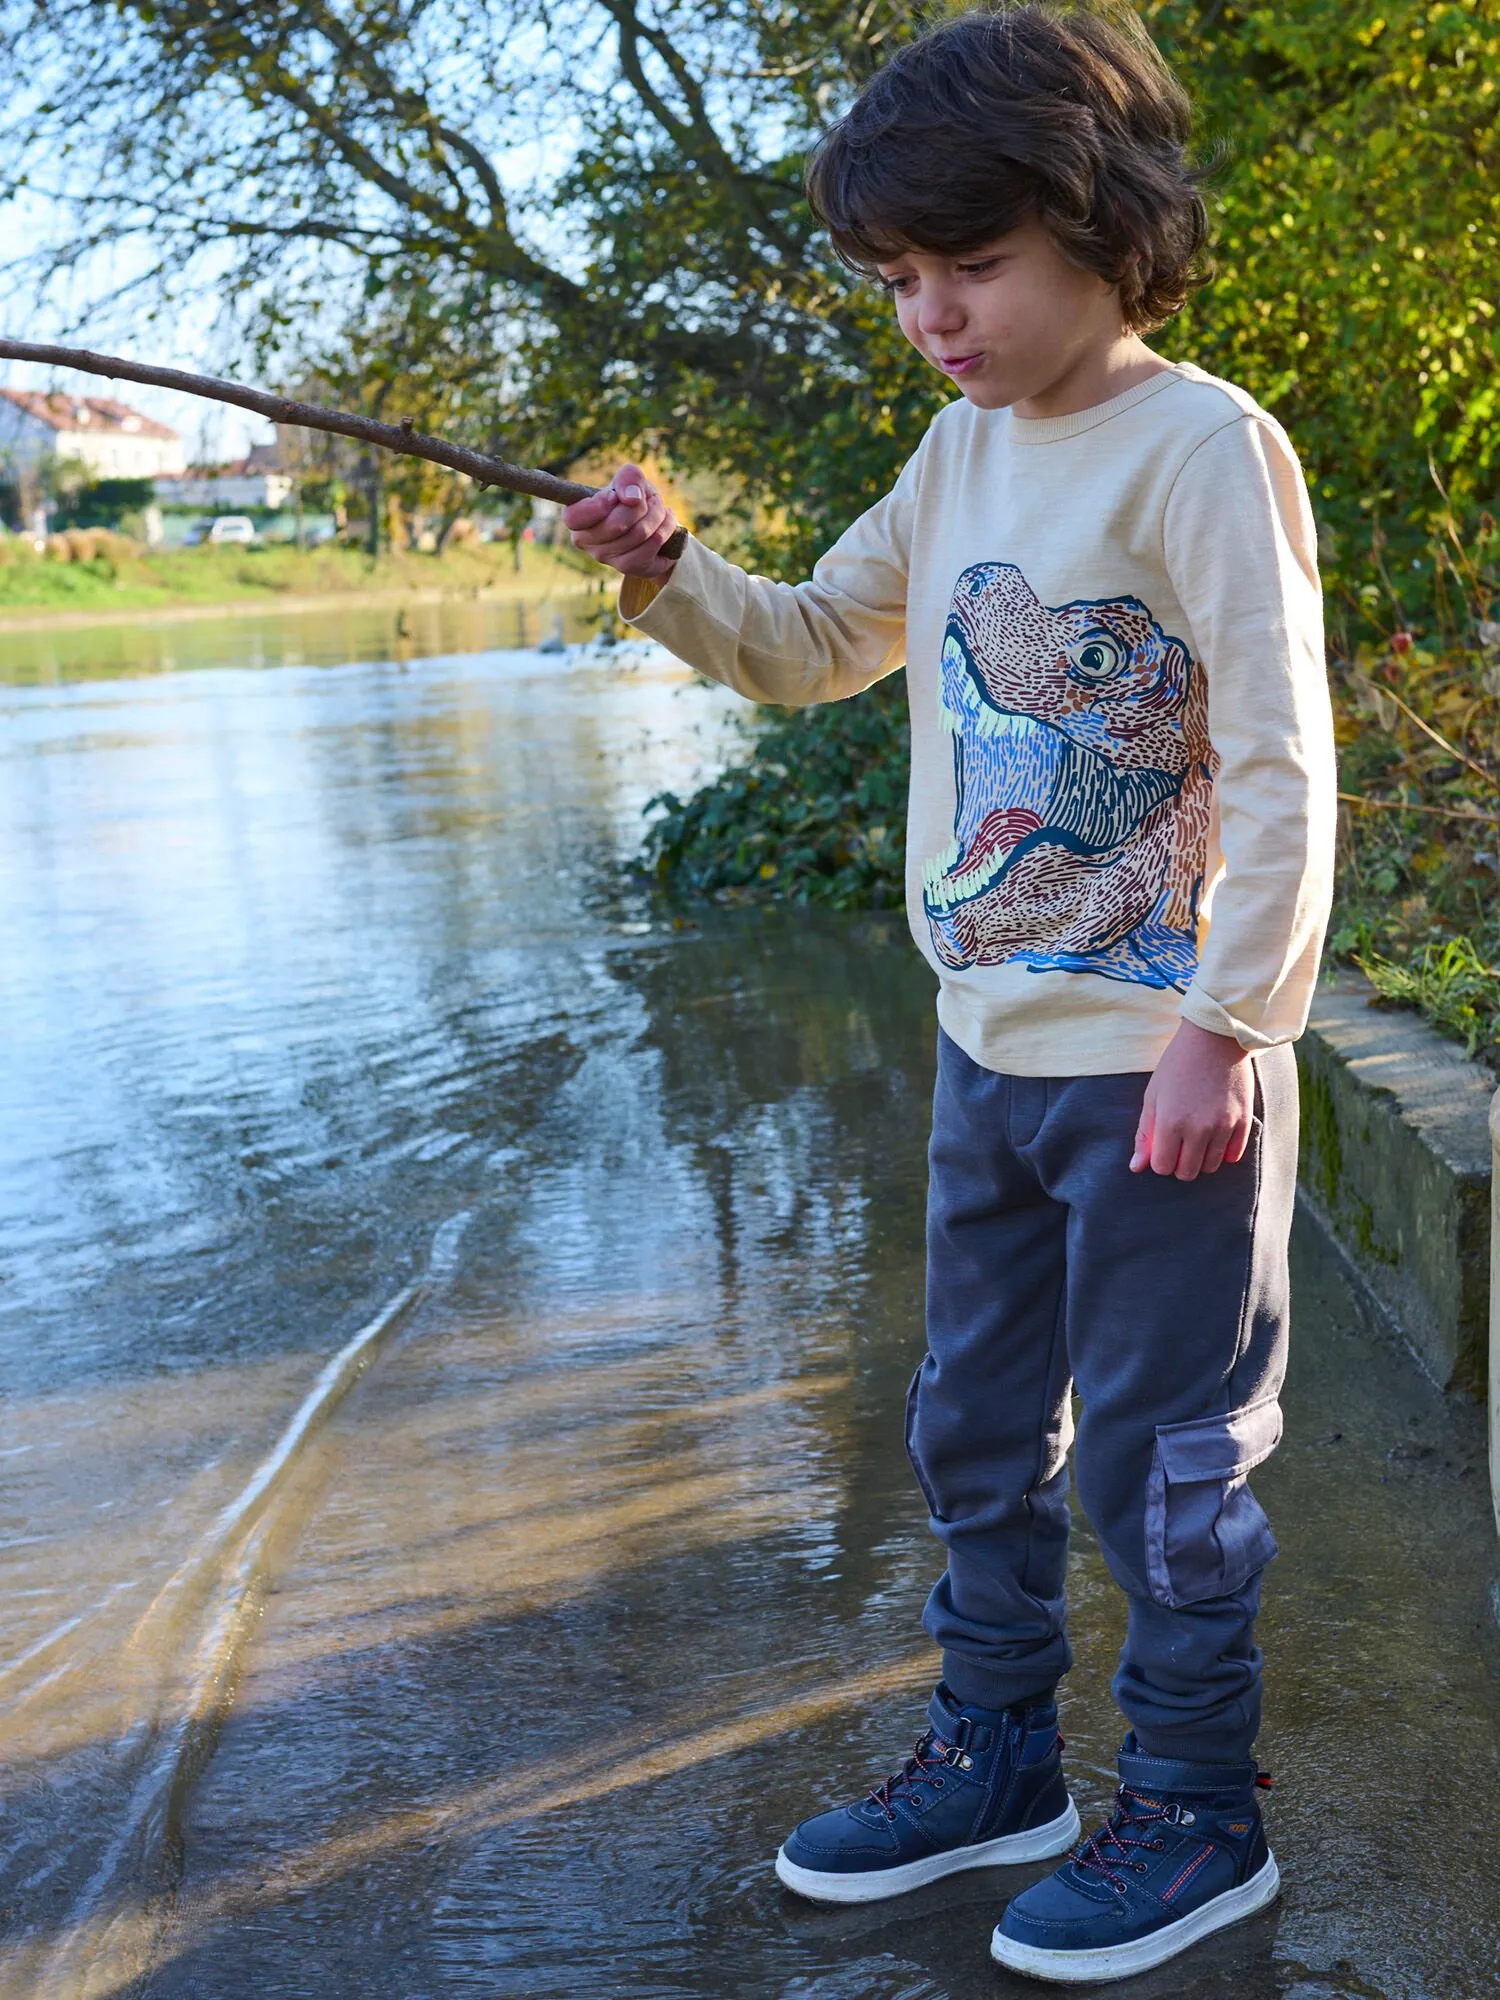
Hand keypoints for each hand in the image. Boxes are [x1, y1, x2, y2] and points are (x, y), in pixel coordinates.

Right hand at [562, 462, 679, 578]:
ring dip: (657, 515)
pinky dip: (665, 529)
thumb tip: (632, 498)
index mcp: (577, 517)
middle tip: (649, 499)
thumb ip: (627, 477)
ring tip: (660, 509)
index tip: (613, 497)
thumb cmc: (633, 497)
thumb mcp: (630, 480)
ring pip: (639, 533)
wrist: (651, 523)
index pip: (574, 517)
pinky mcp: (628, 568)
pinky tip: (667, 521)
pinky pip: (652, 545)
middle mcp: (586, 541)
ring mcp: (606, 557)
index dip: (597, 506)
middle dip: (642, 505)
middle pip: (617, 524)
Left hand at [1131, 1019, 1254, 1179]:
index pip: (1162, 1167)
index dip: (1159, 1160)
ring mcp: (1224, 1126)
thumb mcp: (1153, 1096)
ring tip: (1196, 1138)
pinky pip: (1234, 1156)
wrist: (1214, 1039)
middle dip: (1179, 1164)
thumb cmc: (1177, 1064)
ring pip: (1211, 1166)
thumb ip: (1144, 1134)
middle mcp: (1198, 1128)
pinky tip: (1215, 1136)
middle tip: (1178, 1145)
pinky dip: (1223, 1152)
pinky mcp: (1244, 1121)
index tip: (1161, 1147)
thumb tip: (1137, 1167)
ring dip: (1200, 1159)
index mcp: (1171, 1122)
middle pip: (1187, 1172)